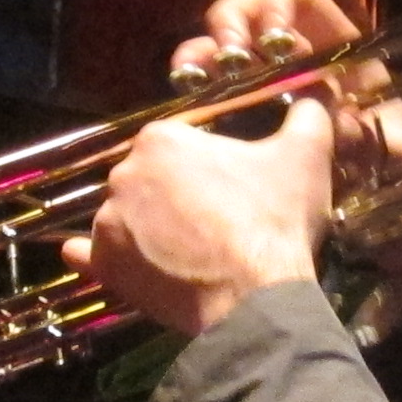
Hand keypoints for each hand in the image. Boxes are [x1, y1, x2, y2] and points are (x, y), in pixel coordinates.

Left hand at [65, 94, 335, 338]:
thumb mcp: (305, 157)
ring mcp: (108, 222)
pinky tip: (101, 257)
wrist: (256, 299)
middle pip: (147, 177)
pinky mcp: (105, 266)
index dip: (202, 162)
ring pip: (125, 215)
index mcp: (161, 139)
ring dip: (145, 226)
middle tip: (211, 218)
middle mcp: (122, 174)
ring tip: (184, 249)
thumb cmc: (274, 222)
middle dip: (172, 193)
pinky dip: (93, 256)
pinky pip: (89, 255)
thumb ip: (306, 118)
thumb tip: (312, 102)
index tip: (225, 183)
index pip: (175, 142)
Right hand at [173, 0, 401, 264]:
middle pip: (248, 11)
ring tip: (191, 74)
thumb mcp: (396, 155)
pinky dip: (188, 85)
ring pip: (216, 48)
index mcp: (339, 54)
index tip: (270, 38)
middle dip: (230, 22)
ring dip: (199, 50)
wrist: (386, 237)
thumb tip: (332, 114)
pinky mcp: (234, 128)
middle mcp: (296, 65)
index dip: (277, 3)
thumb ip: (368, 131)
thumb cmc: (401, 188)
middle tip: (226, 56)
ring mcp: (261, 94)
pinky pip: (202, 93)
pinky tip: (182, 94)